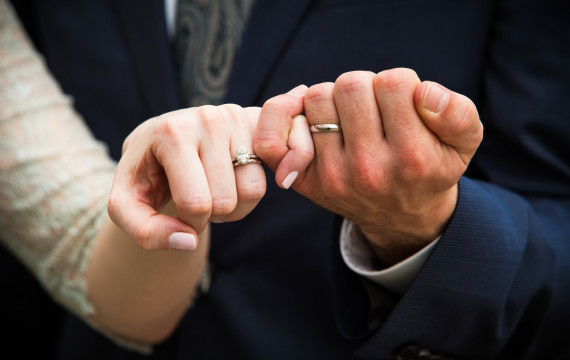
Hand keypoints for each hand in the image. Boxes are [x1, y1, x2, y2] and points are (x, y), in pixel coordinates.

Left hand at [108, 105, 265, 249]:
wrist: (160, 140)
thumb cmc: (145, 175)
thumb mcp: (128, 204)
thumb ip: (145, 231)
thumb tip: (187, 242)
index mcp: (171, 132)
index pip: (195, 203)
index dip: (187, 224)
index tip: (176, 213)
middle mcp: (207, 118)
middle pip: (225, 201)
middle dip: (209, 217)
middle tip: (193, 201)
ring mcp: (235, 119)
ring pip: (251, 192)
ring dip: (232, 209)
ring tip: (211, 193)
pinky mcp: (254, 125)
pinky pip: (265, 180)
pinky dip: (247, 195)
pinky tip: (229, 183)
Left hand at [255, 68, 482, 265]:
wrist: (401, 216)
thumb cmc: (430, 168)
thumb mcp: (463, 145)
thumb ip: (458, 114)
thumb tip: (425, 92)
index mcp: (412, 158)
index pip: (394, 83)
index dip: (398, 83)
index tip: (402, 103)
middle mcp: (369, 170)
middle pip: (350, 84)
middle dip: (365, 86)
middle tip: (374, 107)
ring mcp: (332, 177)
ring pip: (316, 98)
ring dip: (333, 97)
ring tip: (350, 116)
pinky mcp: (305, 182)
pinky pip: (273, 138)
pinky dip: (281, 115)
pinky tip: (304, 113)